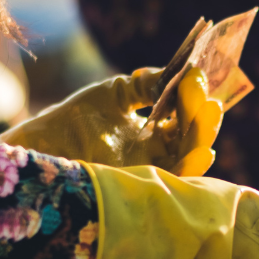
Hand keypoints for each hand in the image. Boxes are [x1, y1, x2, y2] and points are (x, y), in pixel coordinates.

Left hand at [0, 67, 221, 175]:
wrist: (48, 140)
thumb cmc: (78, 117)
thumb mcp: (118, 93)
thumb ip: (148, 84)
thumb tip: (183, 72)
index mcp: (152, 135)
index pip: (184, 119)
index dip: (193, 100)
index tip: (196, 77)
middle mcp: (155, 156)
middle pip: (192, 141)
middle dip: (204, 119)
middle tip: (209, 99)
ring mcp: (148, 172)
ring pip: (188, 161)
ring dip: (204, 139)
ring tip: (211, 114)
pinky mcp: (139, 185)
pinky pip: (174, 181)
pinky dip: (192, 166)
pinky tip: (204, 151)